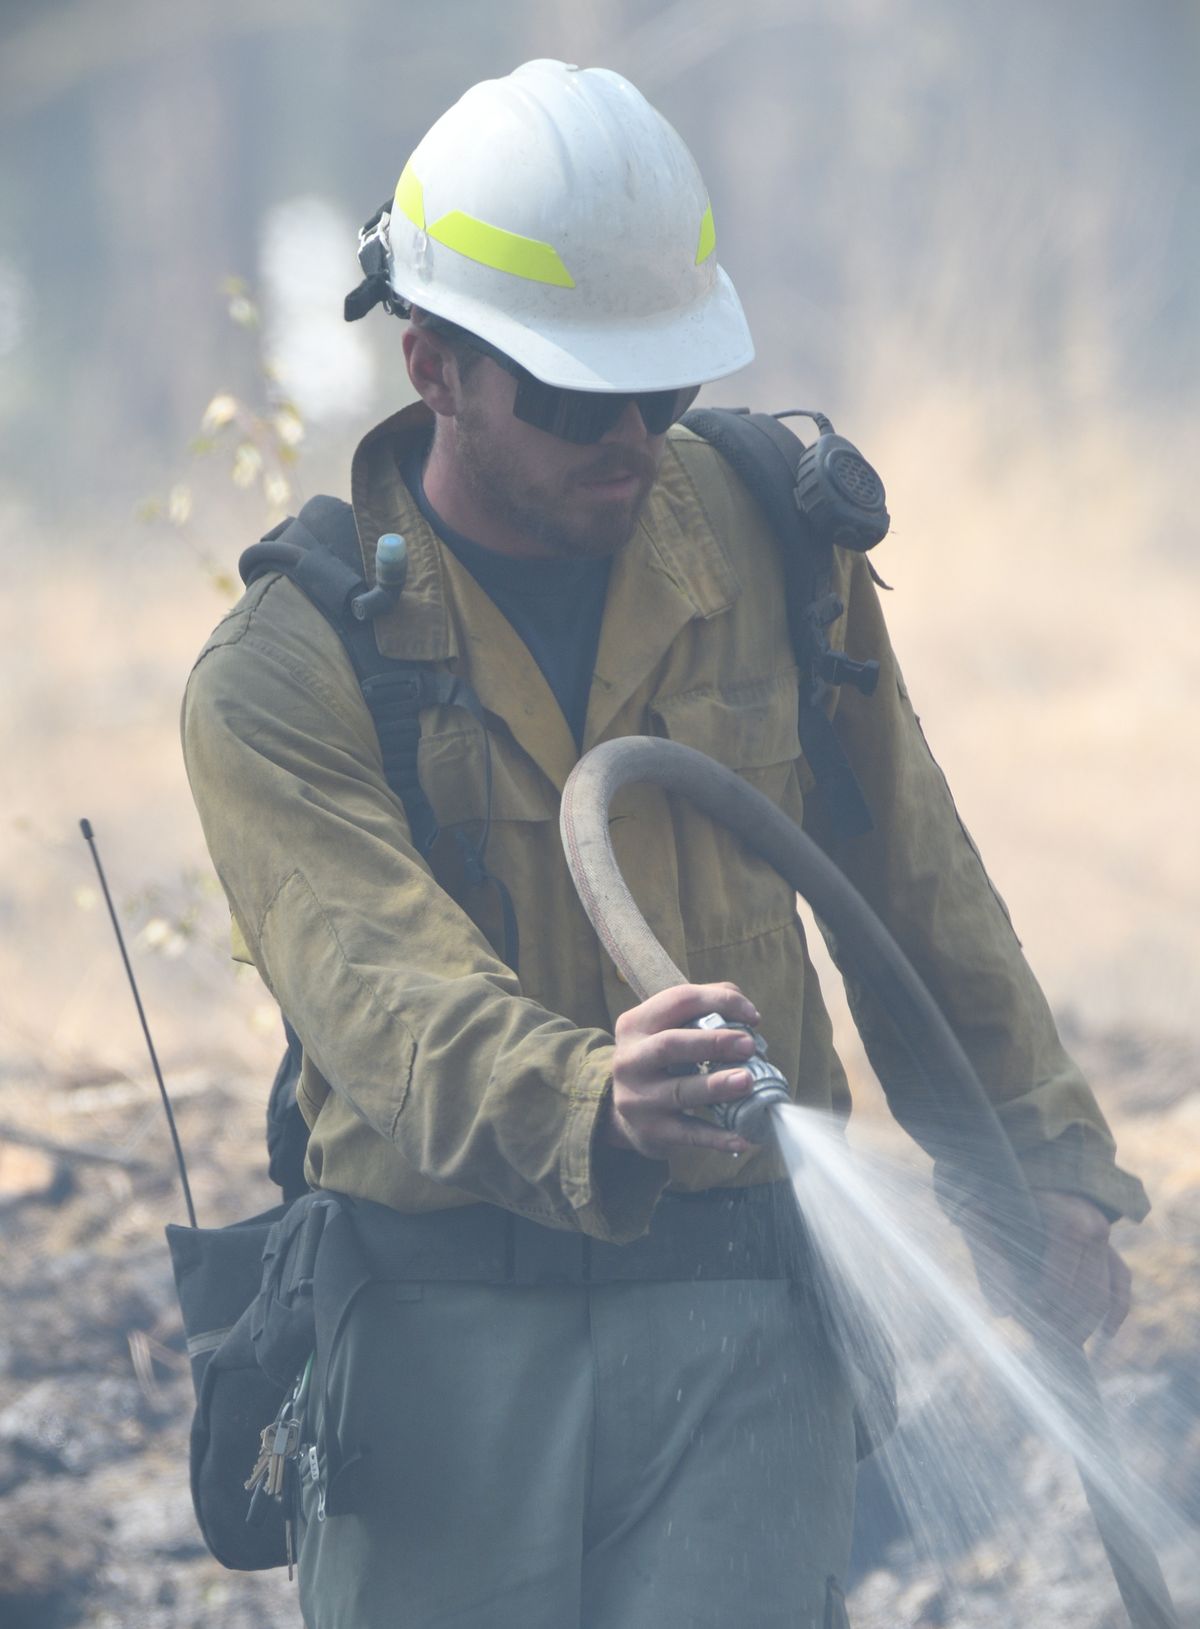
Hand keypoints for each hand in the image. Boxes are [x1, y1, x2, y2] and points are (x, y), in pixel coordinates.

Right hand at [600, 982, 761, 1159]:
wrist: (623, 1112)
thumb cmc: (659, 1061)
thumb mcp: (665, 1030)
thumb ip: (701, 1011)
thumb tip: (744, 1010)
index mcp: (635, 1024)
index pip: (678, 1001)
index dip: (719, 1002)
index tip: (754, 1017)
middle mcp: (630, 1059)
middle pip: (671, 1044)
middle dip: (713, 1042)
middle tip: (749, 1046)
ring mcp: (637, 1098)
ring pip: (680, 1091)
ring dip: (717, 1085)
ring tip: (747, 1081)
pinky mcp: (651, 1131)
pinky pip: (689, 1134)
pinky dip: (717, 1137)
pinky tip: (742, 1138)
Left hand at [984, 1192, 1131, 1346]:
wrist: (1021, 1170)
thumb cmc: (997, 1196)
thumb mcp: (983, 1218)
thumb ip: (989, 1260)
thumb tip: (1003, 1312)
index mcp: (1067, 1220)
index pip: (1064, 1280)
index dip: (1048, 1304)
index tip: (1029, 1316)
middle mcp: (1095, 1227)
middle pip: (1087, 1293)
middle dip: (1066, 1321)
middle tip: (1046, 1340)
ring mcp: (1106, 1237)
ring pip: (1104, 1295)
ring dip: (1085, 1323)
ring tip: (1063, 1341)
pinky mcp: (1109, 1245)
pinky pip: (1121, 1282)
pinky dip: (1116, 1310)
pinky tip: (1105, 1333)